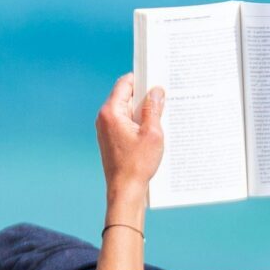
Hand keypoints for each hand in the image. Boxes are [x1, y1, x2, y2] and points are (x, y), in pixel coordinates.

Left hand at [96, 74, 165, 207]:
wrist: (125, 191)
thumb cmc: (137, 165)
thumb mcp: (152, 133)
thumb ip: (154, 109)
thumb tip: (157, 91)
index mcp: (111, 112)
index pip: (125, 83)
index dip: (142, 79)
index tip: (157, 78)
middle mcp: (105, 118)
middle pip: (126, 96)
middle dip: (145, 97)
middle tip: (164, 98)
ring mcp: (106, 129)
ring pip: (128, 111)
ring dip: (144, 112)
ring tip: (162, 117)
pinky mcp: (111, 139)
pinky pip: (126, 123)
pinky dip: (139, 123)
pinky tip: (154, 131)